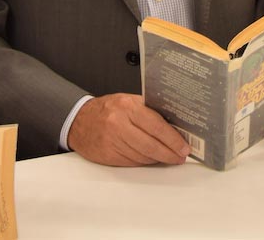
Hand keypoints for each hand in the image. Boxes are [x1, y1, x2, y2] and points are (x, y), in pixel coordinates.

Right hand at [67, 93, 188, 166]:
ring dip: (158, 159)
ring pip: (142, 156)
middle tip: (180, 156)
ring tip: (168, 157)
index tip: (184, 147)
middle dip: (170, 153)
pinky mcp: (108, 155)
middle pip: (151, 145)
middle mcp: (119, 123)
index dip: (173, 139)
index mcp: (128, 106)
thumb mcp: (128, 101)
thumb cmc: (107, 109)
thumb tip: (174, 125)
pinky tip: (151, 159)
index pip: (157, 126)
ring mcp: (112, 141)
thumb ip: (148, 111)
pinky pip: (132, 162)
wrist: (79, 120)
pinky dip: (144, 162)